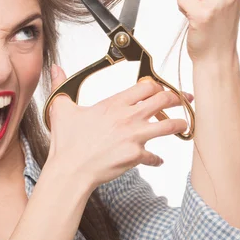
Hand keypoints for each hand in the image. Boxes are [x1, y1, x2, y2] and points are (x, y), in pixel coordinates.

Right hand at [46, 64, 194, 192]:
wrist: (71, 169)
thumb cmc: (67, 142)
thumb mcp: (62, 109)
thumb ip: (61, 85)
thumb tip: (56, 70)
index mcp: (113, 104)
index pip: (146, 86)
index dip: (156, 86)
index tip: (160, 89)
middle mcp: (128, 117)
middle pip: (163, 101)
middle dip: (177, 99)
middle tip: (183, 100)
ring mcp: (134, 137)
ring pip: (169, 126)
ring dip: (179, 124)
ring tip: (183, 125)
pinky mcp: (136, 156)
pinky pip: (155, 156)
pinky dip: (157, 159)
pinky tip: (157, 159)